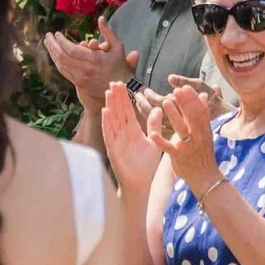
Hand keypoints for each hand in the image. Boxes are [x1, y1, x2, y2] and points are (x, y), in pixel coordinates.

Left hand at [43, 22, 135, 106]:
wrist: (121, 88)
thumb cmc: (120, 66)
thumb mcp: (118, 47)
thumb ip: (108, 32)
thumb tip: (101, 18)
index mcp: (93, 59)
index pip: (71, 49)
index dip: (61, 41)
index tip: (57, 33)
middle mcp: (84, 70)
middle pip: (62, 57)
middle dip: (52, 45)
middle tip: (48, 36)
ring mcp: (80, 78)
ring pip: (60, 65)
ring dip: (52, 53)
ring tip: (48, 43)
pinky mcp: (78, 83)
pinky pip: (63, 71)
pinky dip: (57, 62)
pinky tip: (55, 55)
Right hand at [99, 82, 164, 197]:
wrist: (140, 182)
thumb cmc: (145, 164)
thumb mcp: (153, 142)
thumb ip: (154, 126)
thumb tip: (159, 109)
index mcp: (132, 130)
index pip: (127, 110)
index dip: (125, 97)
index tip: (122, 83)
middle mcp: (122, 133)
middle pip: (118, 111)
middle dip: (116, 97)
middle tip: (114, 81)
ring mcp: (116, 140)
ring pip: (112, 119)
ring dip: (110, 105)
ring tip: (109, 91)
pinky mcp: (113, 148)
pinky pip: (109, 133)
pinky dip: (107, 122)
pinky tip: (106, 111)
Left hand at [144, 83, 223, 193]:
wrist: (206, 178)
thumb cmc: (203, 153)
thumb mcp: (206, 133)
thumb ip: (203, 114)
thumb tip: (204, 95)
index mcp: (204, 130)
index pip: (200, 111)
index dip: (193, 99)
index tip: (185, 87)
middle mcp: (198, 136)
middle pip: (192, 117)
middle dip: (184, 102)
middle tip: (177, 90)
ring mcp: (188, 146)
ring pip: (181, 129)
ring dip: (174, 115)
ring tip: (165, 102)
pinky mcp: (179, 156)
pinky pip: (169, 147)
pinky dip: (161, 140)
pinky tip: (152, 133)